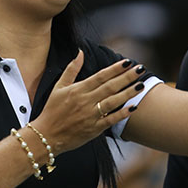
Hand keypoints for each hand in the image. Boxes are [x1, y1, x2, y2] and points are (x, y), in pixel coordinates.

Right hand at [30, 50, 144, 154]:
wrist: (46, 136)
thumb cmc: (52, 110)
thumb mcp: (58, 87)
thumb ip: (71, 69)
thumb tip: (80, 52)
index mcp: (77, 90)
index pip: (100, 76)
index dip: (115, 69)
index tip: (128, 62)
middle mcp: (85, 101)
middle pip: (110, 87)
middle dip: (127, 77)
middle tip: (141, 69)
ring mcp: (90, 115)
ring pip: (113, 102)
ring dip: (128, 93)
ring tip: (141, 85)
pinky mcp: (94, 129)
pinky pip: (111, 120)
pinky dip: (122, 113)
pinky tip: (133, 106)